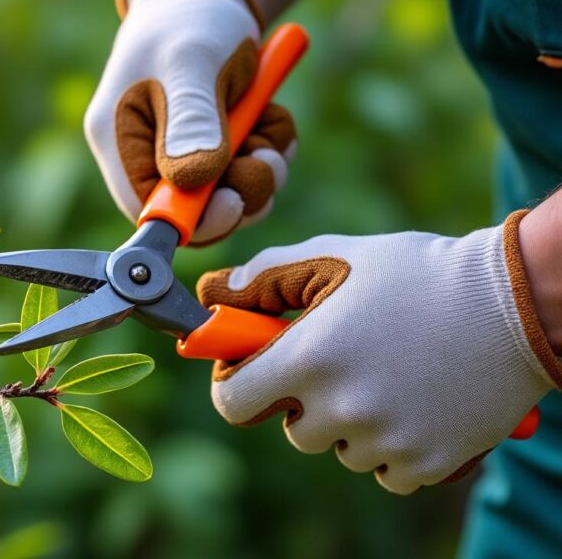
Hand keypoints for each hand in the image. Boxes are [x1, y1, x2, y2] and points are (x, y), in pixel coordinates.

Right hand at [85, 0, 295, 244]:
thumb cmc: (187, 21)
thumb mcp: (191, 64)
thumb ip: (192, 122)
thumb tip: (193, 184)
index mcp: (119, 140)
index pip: (147, 210)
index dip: (192, 219)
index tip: (233, 201)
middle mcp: (143, 155)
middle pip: (192, 212)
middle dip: (240, 190)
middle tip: (267, 157)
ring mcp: (177, 154)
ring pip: (226, 195)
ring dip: (263, 170)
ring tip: (271, 126)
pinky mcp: (209, 148)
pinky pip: (243, 172)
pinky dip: (267, 151)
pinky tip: (270, 118)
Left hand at [196, 212, 560, 493]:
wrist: (514, 304)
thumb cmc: (416, 274)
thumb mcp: (334, 257)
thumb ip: (266, 276)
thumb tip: (215, 293)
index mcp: (309, 357)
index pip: (232, 402)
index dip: (236, 384)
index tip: (254, 371)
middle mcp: (342, 407)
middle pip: (294, 430)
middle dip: (306, 401)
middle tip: (344, 363)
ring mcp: (386, 441)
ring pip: (341, 450)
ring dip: (353, 424)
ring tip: (390, 376)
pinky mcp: (427, 463)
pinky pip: (386, 471)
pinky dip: (395, 447)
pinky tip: (417, 403)